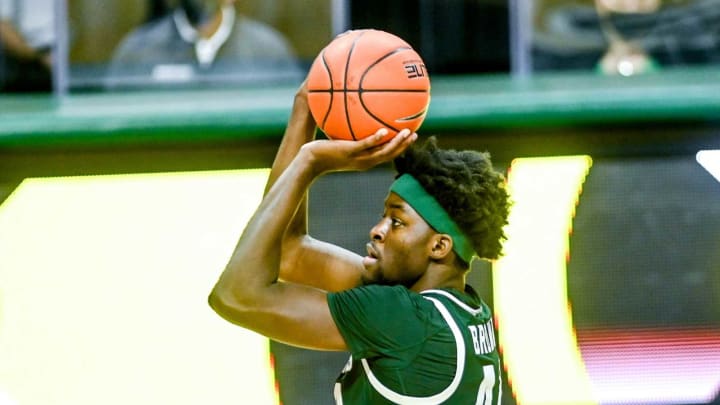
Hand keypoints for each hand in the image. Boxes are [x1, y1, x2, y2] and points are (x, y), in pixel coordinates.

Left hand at [302, 128, 417, 174]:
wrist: (309, 161)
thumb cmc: (322, 152)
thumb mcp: (339, 143)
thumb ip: (349, 133)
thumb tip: (353, 117)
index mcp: (365, 161)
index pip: (386, 155)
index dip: (400, 148)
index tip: (410, 138)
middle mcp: (364, 162)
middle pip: (390, 155)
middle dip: (403, 146)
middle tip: (415, 135)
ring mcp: (357, 158)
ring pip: (382, 153)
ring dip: (396, 144)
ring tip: (406, 132)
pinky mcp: (348, 152)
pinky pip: (364, 145)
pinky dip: (375, 140)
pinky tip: (382, 131)